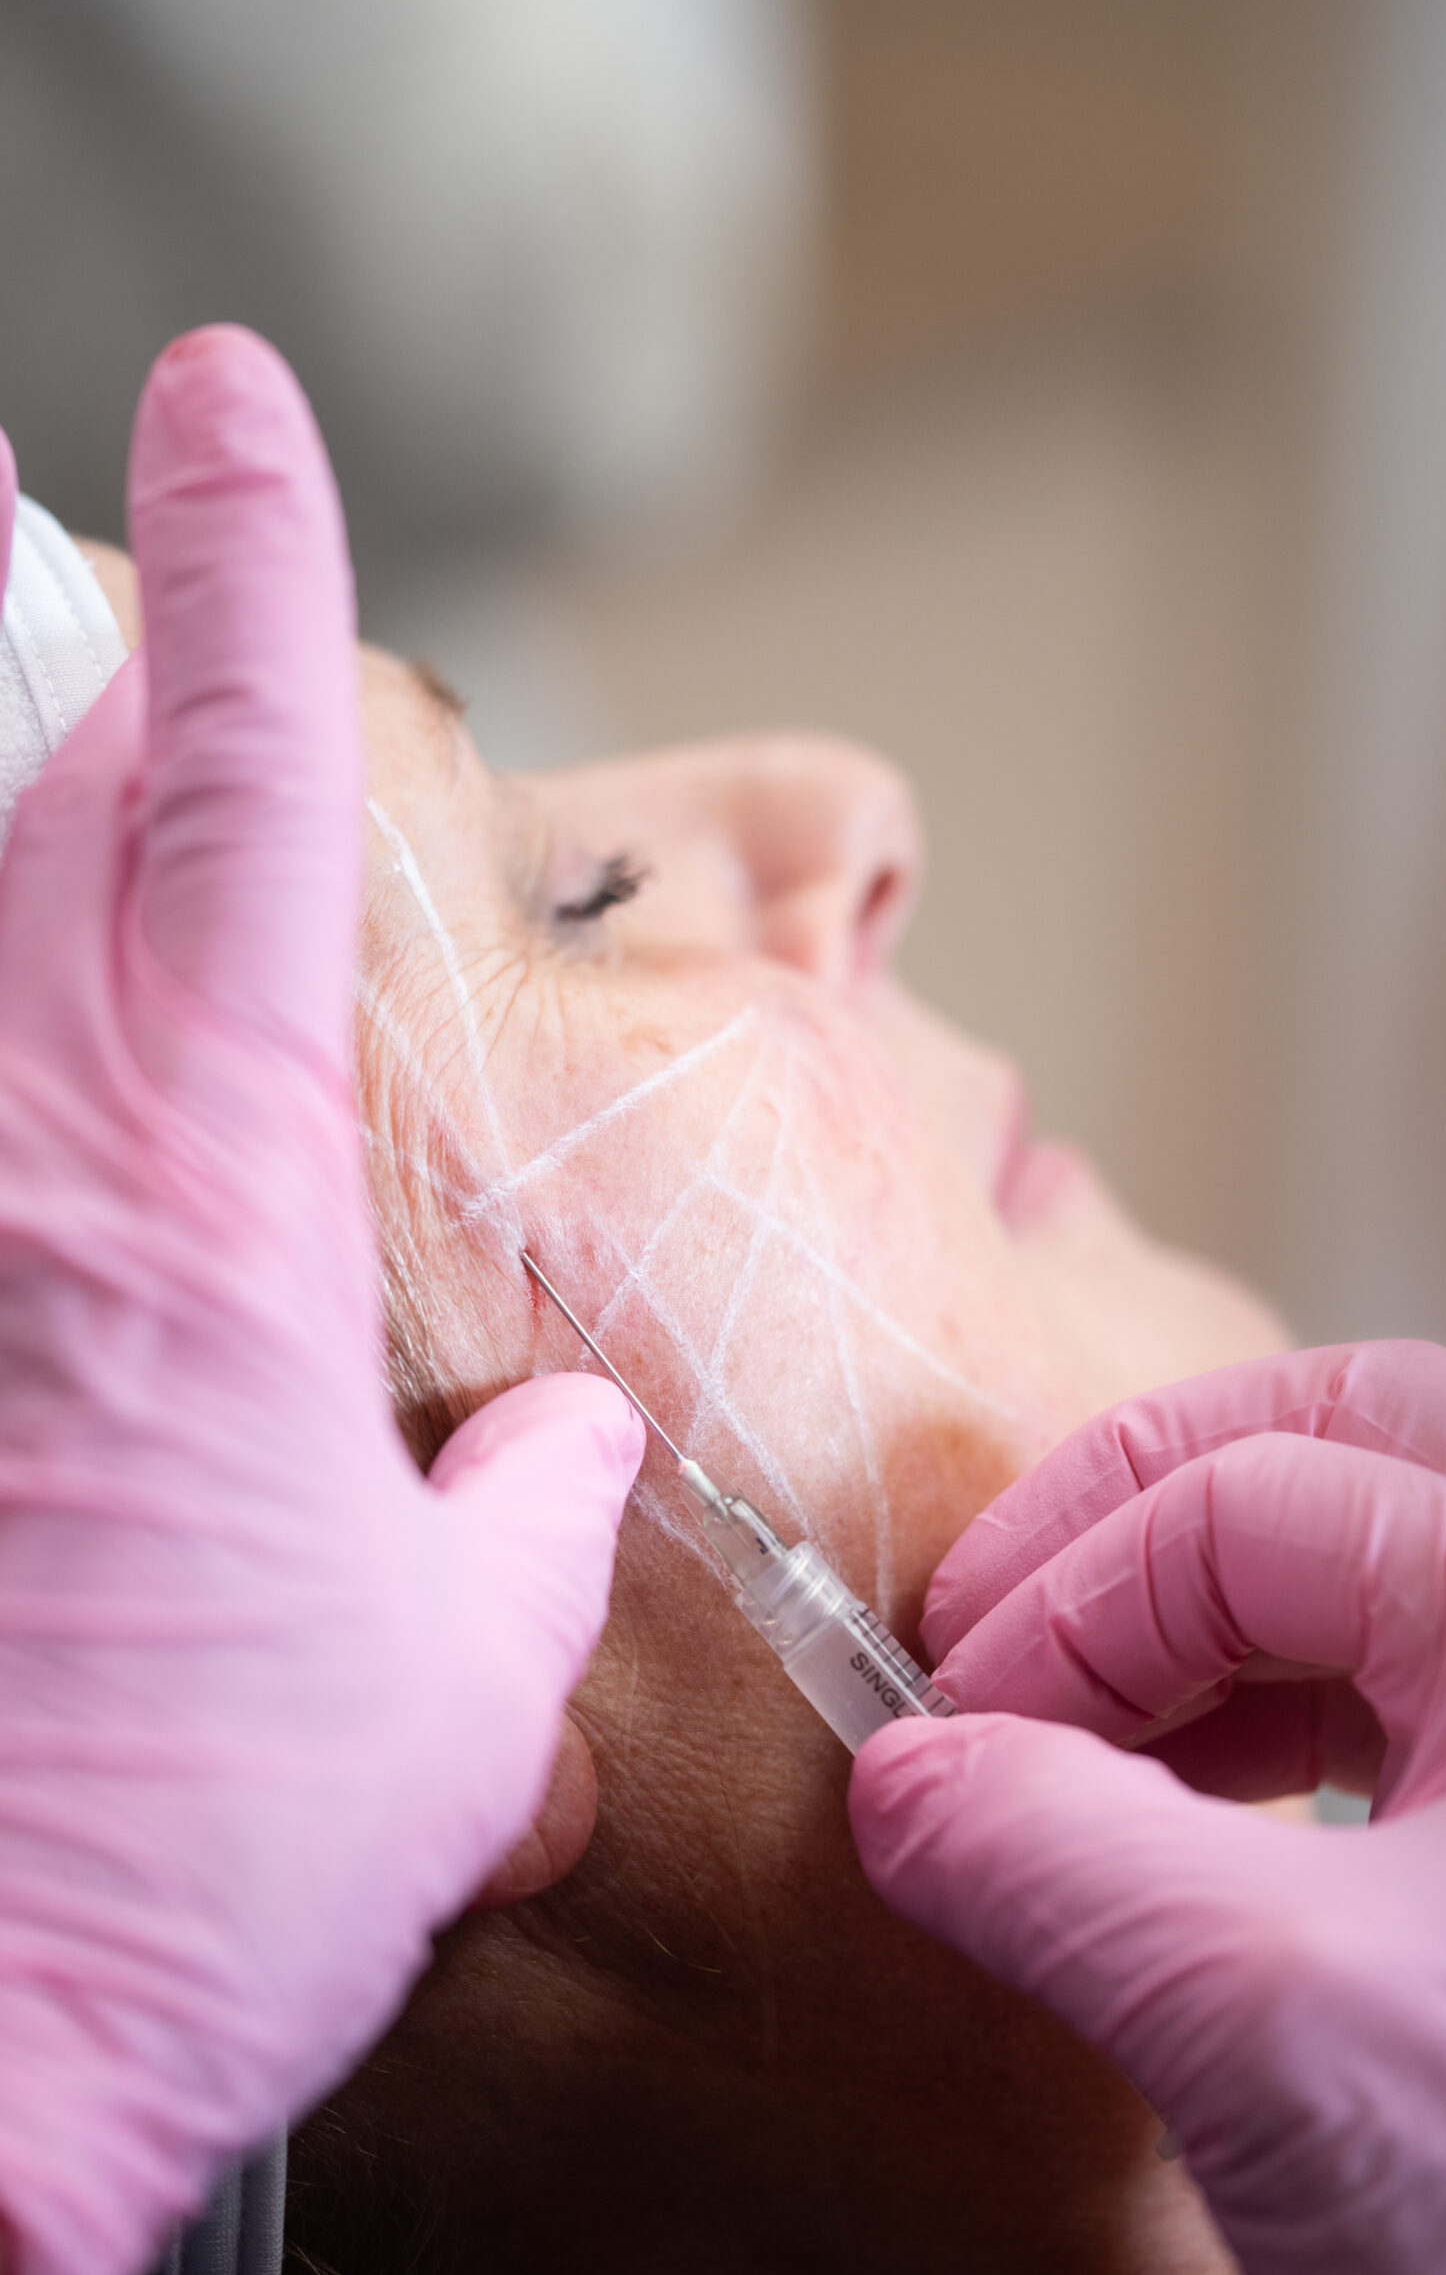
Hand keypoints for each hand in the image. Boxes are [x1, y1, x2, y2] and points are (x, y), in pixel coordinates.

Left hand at [0, 331, 642, 2274]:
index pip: (233, 804)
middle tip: (25, 507)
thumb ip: (522, 1521)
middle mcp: (10, 1184)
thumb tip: (561, 1442)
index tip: (232, 390)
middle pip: (23, 822)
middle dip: (56, 651)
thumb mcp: (446, 1692)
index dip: (250, 573)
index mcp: (207, 1216)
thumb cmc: (191, 1883)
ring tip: (3, 727)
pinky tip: (15, 1108)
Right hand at [850, 1342, 1445, 2274]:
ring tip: (1080, 1718)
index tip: (953, 1739)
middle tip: (1012, 1610)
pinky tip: (1186, 1808)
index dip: (1069, 1601)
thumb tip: (904, 1775)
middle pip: (1352, 1444)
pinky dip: (1271, 1713)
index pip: (1250, 1502)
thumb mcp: (1278, 2032)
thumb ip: (1059, 1865)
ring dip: (1205, 1609)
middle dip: (1152, 1501)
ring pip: (1386, 1555)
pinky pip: (1409, 1692)